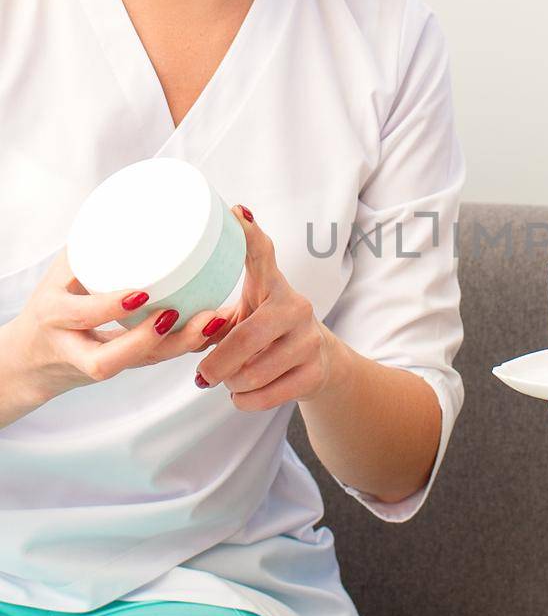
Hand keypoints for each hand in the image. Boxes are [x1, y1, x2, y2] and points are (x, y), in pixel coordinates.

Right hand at [9, 246, 239, 403]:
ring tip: (213, 319)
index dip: (109, 306)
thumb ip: (87, 248)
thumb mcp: (59, 276)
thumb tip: (125, 207)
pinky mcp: (125, 368)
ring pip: (141, 365)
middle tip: (178, 314)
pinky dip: (187, 344)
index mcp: (55, 318)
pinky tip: (215, 327)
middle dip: (146, 341)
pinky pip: (157, 361)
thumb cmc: (51, 307)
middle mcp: (74, 348)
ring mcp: (100, 364)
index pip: (81, 316)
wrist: (35, 361)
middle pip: (109, 360)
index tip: (141, 293)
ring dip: (180, 345)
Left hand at [193, 205, 332, 411]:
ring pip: (253, 372)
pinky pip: (266, 395)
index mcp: (273, 285)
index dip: (250, 234)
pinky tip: (243, 394)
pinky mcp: (315, 371)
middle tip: (203, 375)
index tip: (237, 214)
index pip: (263, 254)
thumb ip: (210, 316)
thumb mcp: (245, 315)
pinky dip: (245, 401)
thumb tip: (161, 325)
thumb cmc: (265, 334)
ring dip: (231, 383)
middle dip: (218, 362)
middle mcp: (296, 307)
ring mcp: (309, 340)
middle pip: (247, 336)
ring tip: (229, 380)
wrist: (319, 363)